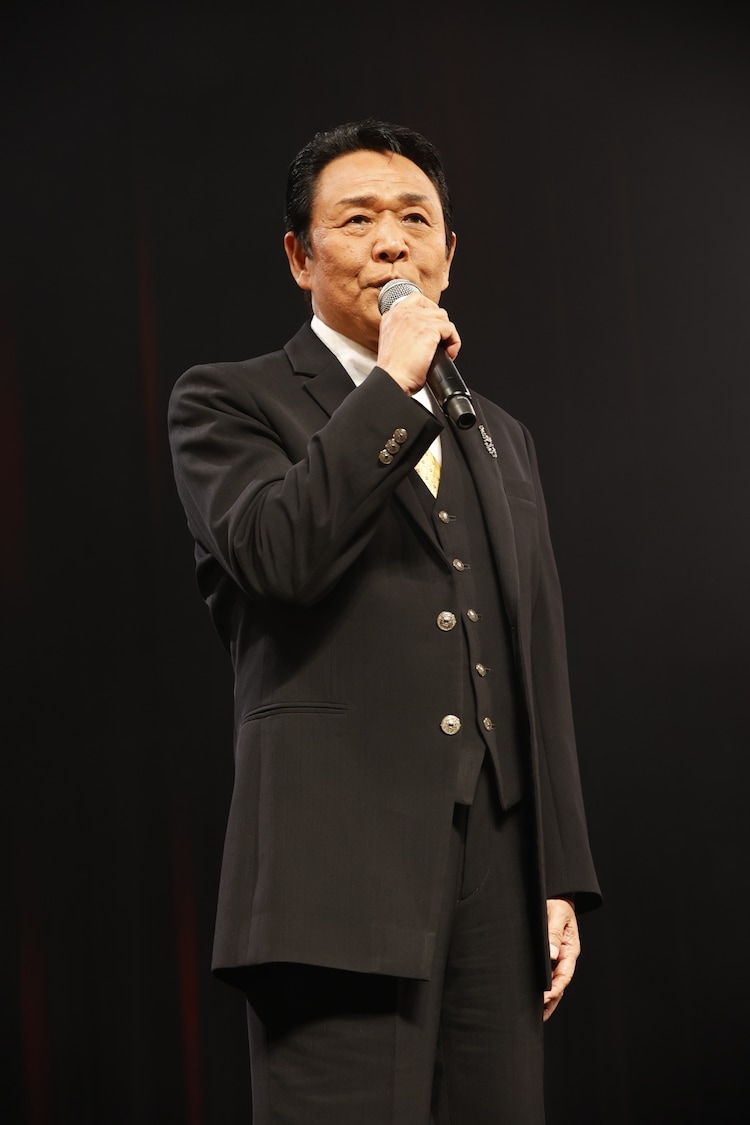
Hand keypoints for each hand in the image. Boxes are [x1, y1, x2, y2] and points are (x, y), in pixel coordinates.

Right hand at [376, 291, 460, 395]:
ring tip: (443, 350)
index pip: (416, 300)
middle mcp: (403, 313)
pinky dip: (454, 343)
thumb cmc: (393, 370)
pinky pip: (451, 329)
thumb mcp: (393, 342)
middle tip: (438, 342)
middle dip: (440, 325)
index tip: (433, 327)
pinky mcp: (428, 329)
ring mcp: (416, 319)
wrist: (393, 380)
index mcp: (392, 316)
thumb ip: (405, 330)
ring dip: (447, 335)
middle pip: (434, 308)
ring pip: (444, 318)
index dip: (429, 312)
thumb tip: (424, 331)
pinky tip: (448, 354)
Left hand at [543, 897, 579, 1021]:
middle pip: (559, 982)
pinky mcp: (548, 954)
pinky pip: (546, 972)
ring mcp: (557, 956)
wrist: (556, 894)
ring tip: (535, 1013)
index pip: (565, 974)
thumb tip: (553, 954)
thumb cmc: (558, 902)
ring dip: (546, 996)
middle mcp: (565, 956)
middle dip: (551, 999)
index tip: (545, 997)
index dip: (556, 988)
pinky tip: (533, 994)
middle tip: (538, 1014)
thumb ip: (554, 933)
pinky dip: (541, 984)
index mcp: (571, 949)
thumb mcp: (557, 914)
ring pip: (553, 980)